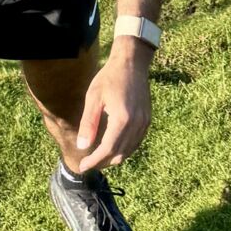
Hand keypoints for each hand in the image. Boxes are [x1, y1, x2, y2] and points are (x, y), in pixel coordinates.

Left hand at [76, 40, 152, 169]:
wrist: (131, 64)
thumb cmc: (109, 78)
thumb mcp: (93, 98)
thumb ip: (88, 124)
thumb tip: (83, 147)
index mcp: (122, 119)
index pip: (108, 150)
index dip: (94, 161)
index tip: (82, 167)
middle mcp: (136, 124)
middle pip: (119, 154)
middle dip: (103, 162)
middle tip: (88, 163)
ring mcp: (144, 123)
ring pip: (129, 151)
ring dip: (113, 157)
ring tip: (98, 157)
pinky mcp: (147, 120)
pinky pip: (136, 142)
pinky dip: (124, 149)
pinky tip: (113, 147)